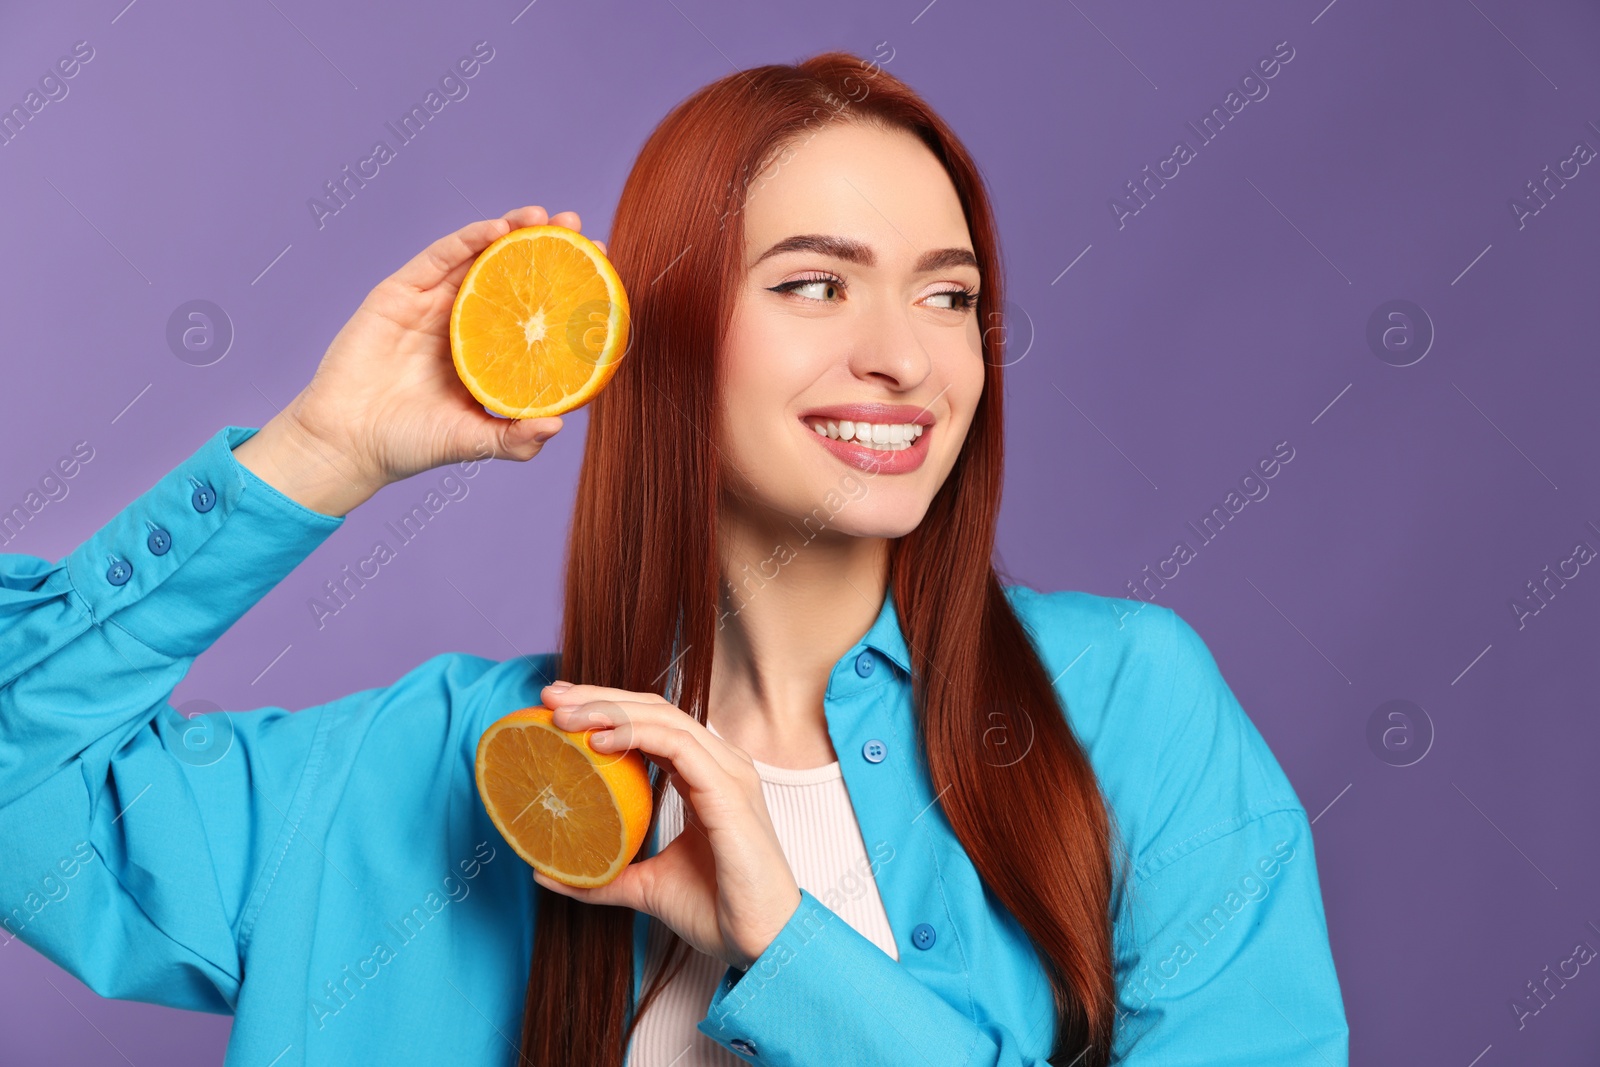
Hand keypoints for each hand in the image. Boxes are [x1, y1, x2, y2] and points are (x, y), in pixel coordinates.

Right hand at [272, 206, 607, 502]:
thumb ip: (514, 440)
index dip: (564, 293)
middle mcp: (465, 324)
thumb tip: (557, 426)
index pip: (534, 315)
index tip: (600, 276)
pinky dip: (468, 239)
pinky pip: (439, 258)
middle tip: (578, 229)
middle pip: (511, 276)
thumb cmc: (410, 443)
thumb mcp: (473, 442)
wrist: (348, 441)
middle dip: (546, 249)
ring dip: (512, 232)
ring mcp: (433, 305)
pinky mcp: (401, 292)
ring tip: (544, 218)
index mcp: (488, 355)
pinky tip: (496, 229)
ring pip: (478, 257)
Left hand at [534, 681, 803, 971]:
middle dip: (601, 697)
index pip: (652, 725)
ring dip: (611, 710)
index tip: (557, 709)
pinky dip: (638, 734)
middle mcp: (719, 765)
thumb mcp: (645, 887)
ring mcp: (727, 774)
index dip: (607, 710)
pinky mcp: (728, 791)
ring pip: (665, 718)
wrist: (761, 942)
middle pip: (655, 711)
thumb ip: (601, 875)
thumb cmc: (717, 910)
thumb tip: (547, 873)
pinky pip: (679, 746)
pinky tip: (601, 741)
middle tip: (551, 696)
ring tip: (565, 716)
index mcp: (705, 777)